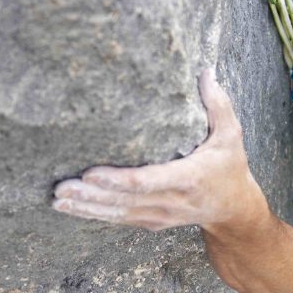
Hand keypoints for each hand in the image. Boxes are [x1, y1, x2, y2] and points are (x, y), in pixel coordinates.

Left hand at [52, 68, 266, 233]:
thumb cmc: (230, 167)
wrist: (234, 210)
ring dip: (86, 208)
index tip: (91, 173)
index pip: (148, 181)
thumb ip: (217, 104)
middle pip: (125, 200)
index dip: (118, 179)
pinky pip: (120, 219)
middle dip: (92, 196)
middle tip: (61, 187)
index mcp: (188, 178)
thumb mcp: (231, 135)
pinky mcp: (152, 221)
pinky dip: (94, 214)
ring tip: (57, 199)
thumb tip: (206, 71)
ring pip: (119, 213)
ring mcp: (160, 215)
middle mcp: (172, 201)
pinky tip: (71, 208)